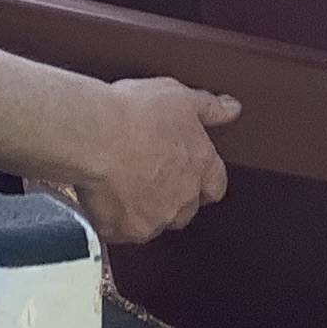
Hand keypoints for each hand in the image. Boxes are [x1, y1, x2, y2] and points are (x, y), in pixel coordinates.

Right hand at [47, 78, 239, 243]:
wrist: (95, 137)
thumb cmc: (135, 114)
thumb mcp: (179, 96)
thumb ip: (209, 107)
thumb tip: (231, 108)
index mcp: (201, 166)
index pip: (215, 185)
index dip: (203, 181)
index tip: (188, 173)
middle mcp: (183, 198)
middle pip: (185, 209)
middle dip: (172, 197)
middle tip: (147, 174)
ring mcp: (153, 218)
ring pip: (154, 222)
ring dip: (143, 209)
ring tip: (121, 184)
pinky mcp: (122, 231)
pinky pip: (120, 231)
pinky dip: (113, 219)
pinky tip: (101, 198)